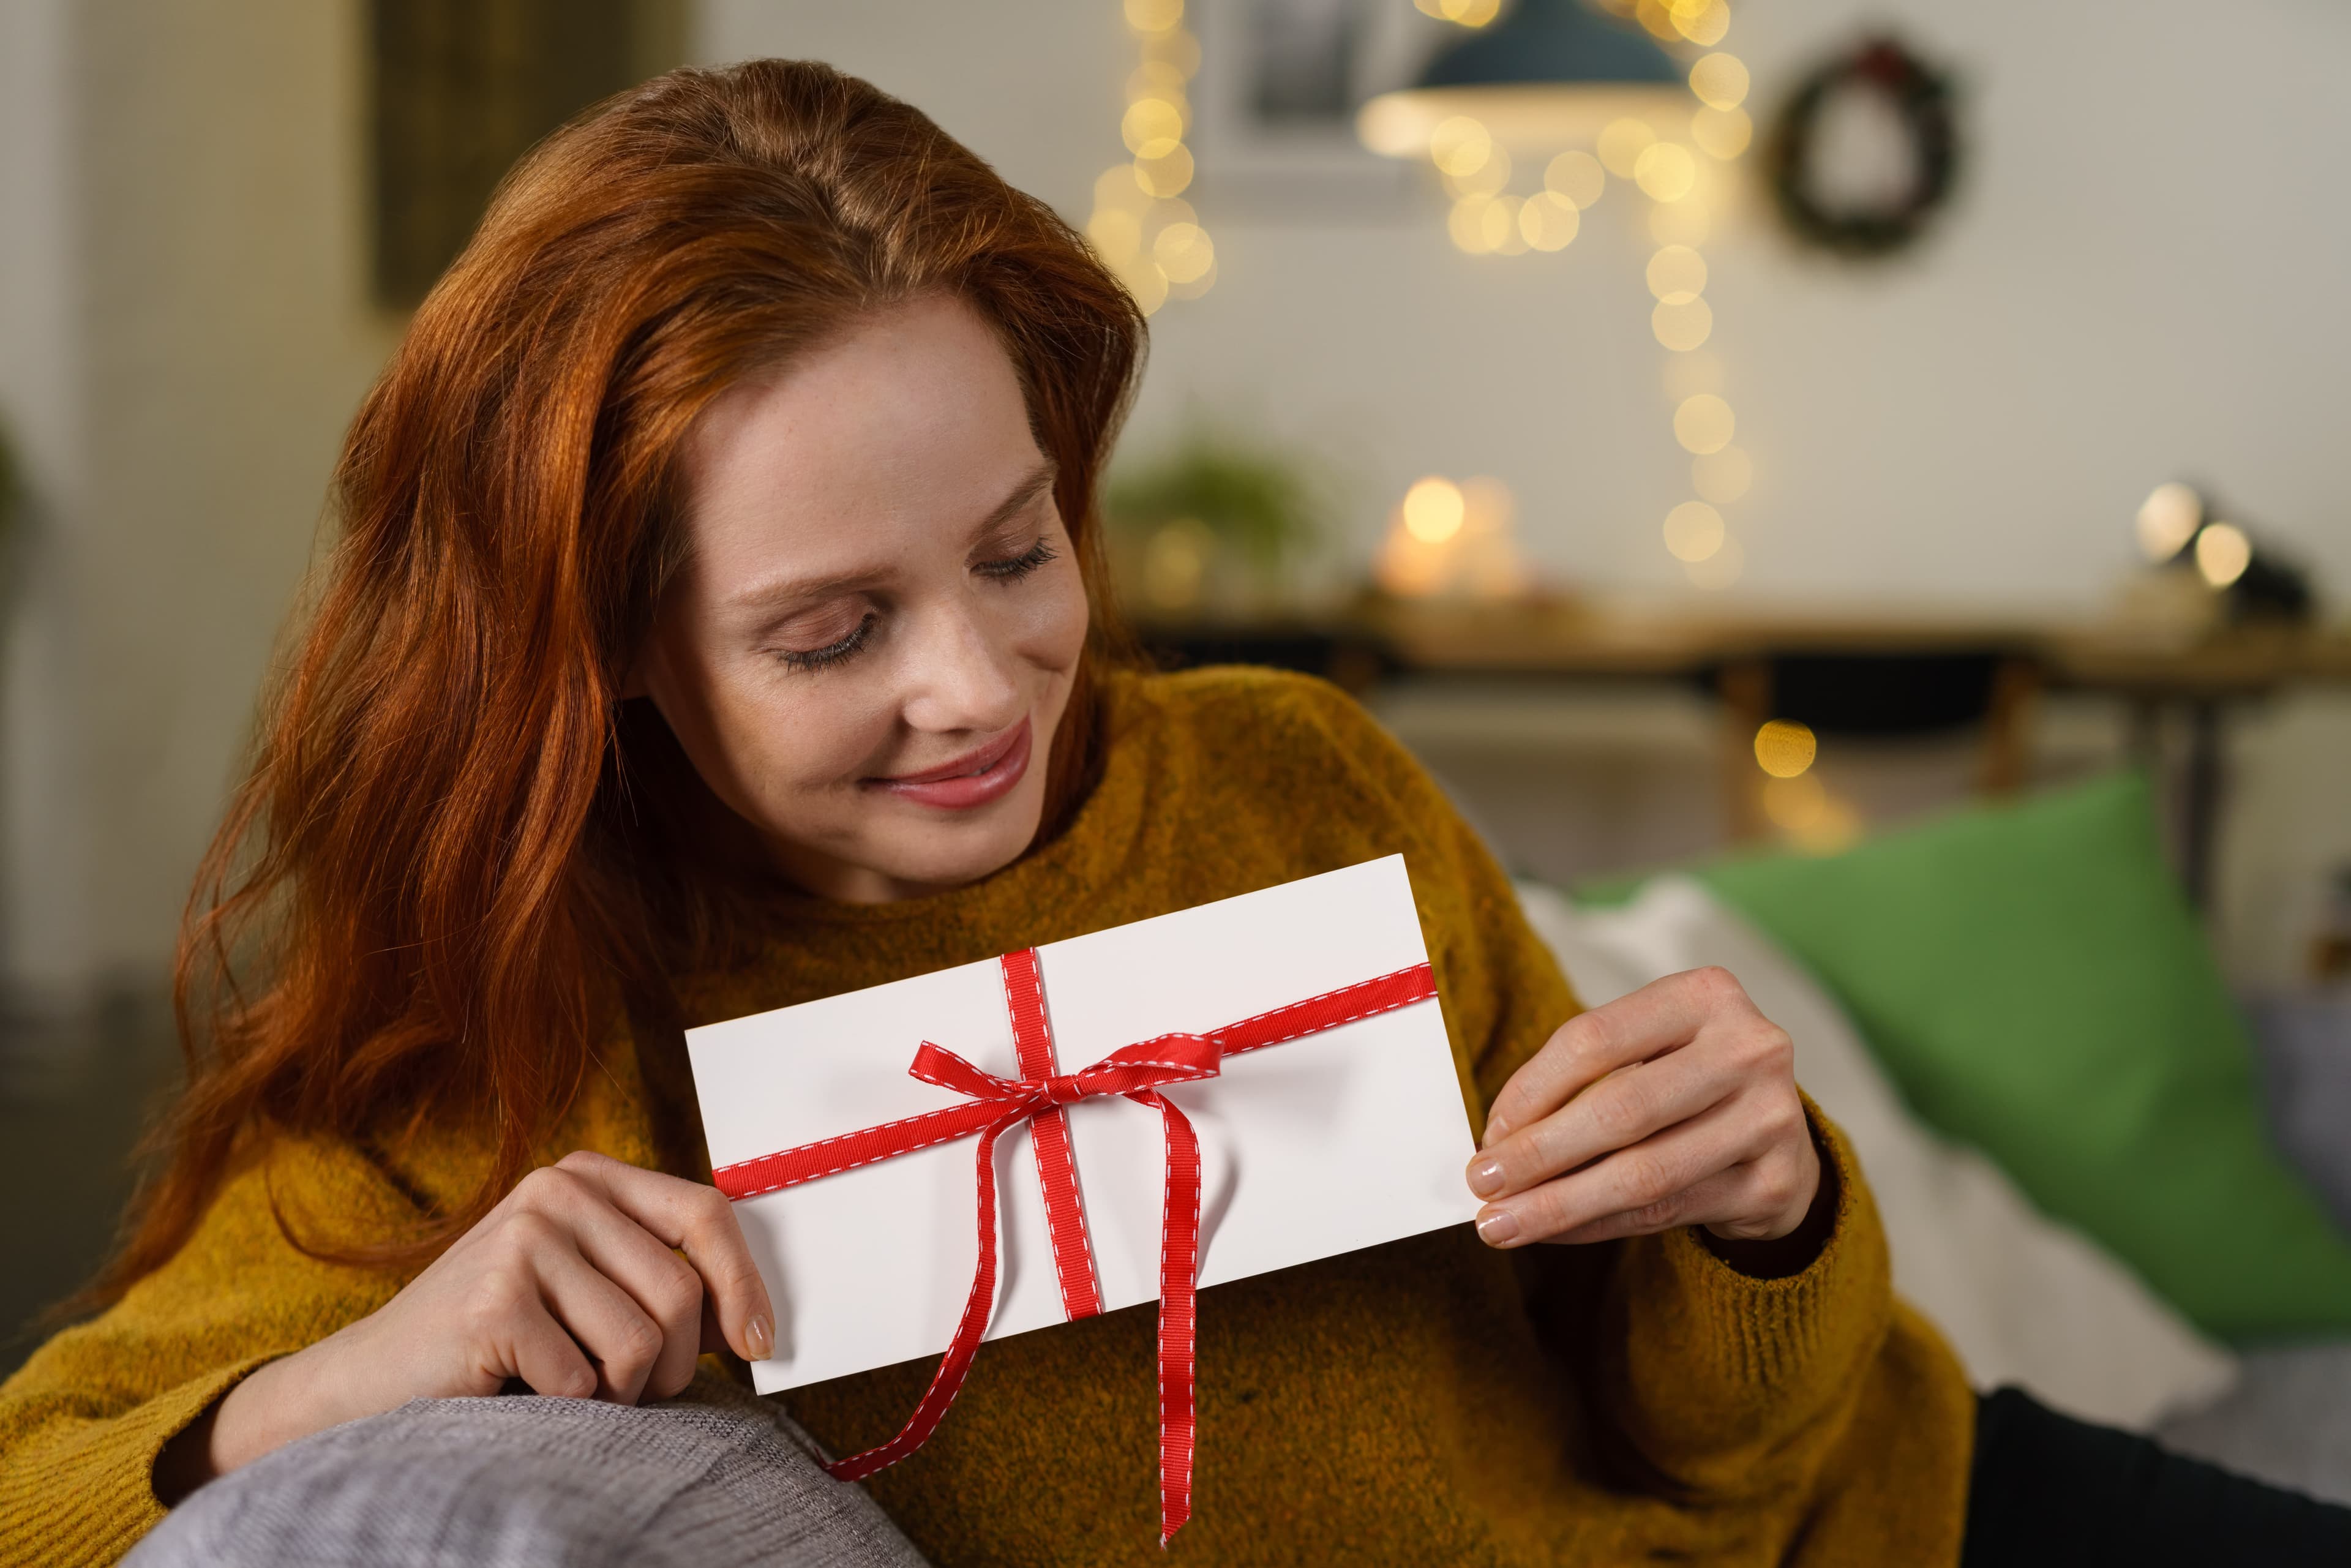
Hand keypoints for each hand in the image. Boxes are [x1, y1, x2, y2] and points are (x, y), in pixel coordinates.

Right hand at [160, 1151, 773, 1496]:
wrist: (371, 1381)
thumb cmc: (496, 1341)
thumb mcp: (582, 1285)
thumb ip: (652, 1275)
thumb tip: (752, 1318)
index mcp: (587, 1177)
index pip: (704, 1214)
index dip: (744, 1283)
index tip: (758, 1344)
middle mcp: (557, 1191)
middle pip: (681, 1290)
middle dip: (675, 1365)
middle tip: (631, 1392)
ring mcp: (523, 1240)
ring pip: (641, 1341)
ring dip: (621, 1393)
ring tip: (571, 1388)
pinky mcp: (496, 1302)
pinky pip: (584, 1379)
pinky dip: (568, 1409)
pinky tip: (523, 1393)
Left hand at [1465, 967, 1819, 1249]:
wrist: (1780, 1138)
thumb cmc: (1689, 1085)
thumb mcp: (1646, 1053)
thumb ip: (1581, 1081)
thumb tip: (1499, 1139)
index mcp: (1705, 995)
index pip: (1595, 1038)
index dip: (1531, 1090)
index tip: (1490, 1132)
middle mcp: (1748, 1049)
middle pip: (1620, 1108)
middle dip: (1539, 1153)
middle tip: (1482, 1182)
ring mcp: (1770, 1118)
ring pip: (1643, 1172)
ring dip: (1560, 1204)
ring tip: (1503, 1222)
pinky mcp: (1773, 1183)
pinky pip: (1664, 1211)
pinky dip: (1597, 1225)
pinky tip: (1555, 1232)